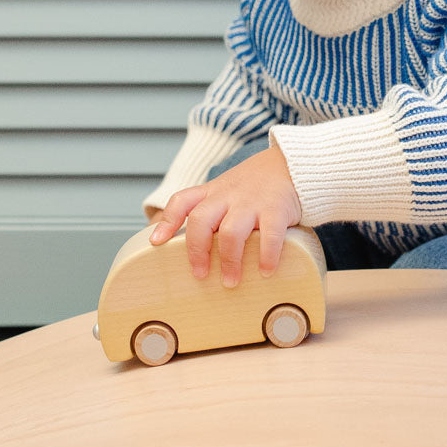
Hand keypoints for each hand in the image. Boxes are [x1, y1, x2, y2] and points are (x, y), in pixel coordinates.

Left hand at [147, 144, 301, 286]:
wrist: (289, 164)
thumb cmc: (253, 187)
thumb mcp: (225, 191)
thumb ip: (209, 211)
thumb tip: (188, 247)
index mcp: (211, 192)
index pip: (181, 200)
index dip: (166, 221)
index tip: (157, 242)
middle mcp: (227, 196)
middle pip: (201, 220)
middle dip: (196, 251)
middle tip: (200, 274)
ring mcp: (251, 202)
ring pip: (230, 232)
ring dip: (229, 260)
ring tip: (230, 281)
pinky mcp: (276, 209)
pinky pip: (270, 235)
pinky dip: (266, 256)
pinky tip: (265, 271)